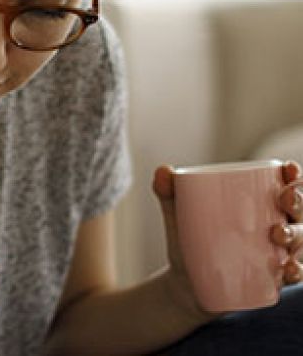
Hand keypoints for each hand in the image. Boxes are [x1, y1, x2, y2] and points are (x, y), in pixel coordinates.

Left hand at [153, 161, 302, 322]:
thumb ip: (169, 193)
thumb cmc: (190, 240)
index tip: (288, 169)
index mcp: (259, 205)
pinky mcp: (273, 279)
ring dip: (297, 235)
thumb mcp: (178, 215)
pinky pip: (294, 274)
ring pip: (300, 241)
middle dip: (298, 202)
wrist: (184, 282)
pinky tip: (287, 268)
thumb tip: (162, 170)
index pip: (285, 185)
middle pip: (298, 211)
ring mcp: (277, 253)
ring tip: (277, 234)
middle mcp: (276, 226)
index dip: (294, 176)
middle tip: (284, 199)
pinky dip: (295, 270)